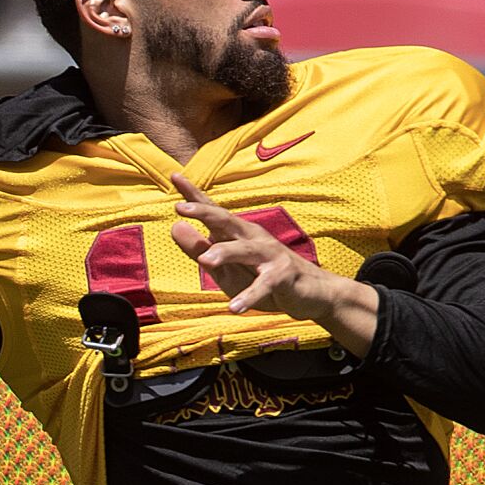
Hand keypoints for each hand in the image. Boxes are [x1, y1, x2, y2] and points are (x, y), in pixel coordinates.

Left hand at [168, 173, 378, 356]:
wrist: (311, 294)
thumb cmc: (261, 277)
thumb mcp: (224, 268)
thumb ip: (199, 249)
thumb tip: (174, 227)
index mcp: (236, 233)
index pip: (212, 211)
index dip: (193, 195)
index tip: (174, 176)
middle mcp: (252, 238)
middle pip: (227, 221)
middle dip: (205, 213)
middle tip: (181, 208)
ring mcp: (269, 255)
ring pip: (245, 250)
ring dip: (225, 253)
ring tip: (205, 261)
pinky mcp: (283, 276)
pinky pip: (264, 286)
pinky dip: (250, 296)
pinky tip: (234, 308)